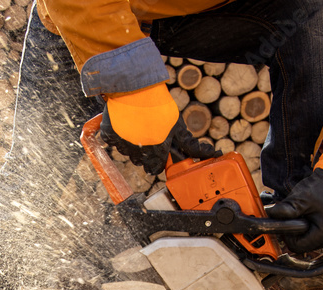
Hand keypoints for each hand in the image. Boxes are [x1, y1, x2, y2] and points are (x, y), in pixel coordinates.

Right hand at [100, 84, 218, 174]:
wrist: (135, 86)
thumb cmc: (159, 105)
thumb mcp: (178, 124)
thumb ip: (190, 144)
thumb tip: (212, 153)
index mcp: (156, 151)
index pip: (154, 169)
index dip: (157, 162)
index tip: (158, 154)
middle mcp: (139, 152)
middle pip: (140, 161)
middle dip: (145, 153)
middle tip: (148, 136)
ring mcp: (122, 144)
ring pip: (127, 152)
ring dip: (131, 144)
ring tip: (137, 127)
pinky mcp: (110, 135)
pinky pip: (113, 141)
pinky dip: (118, 135)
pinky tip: (125, 123)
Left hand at [267, 145, 322, 253]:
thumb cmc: (320, 188)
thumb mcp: (301, 198)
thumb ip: (286, 209)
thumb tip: (269, 214)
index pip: (297, 246)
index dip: (288, 235)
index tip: (287, 220)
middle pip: (301, 246)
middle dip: (293, 232)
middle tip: (295, 215)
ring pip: (304, 242)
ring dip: (298, 229)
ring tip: (302, 213)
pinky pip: (309, 236)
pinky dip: (303, 228)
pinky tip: (305, 216)